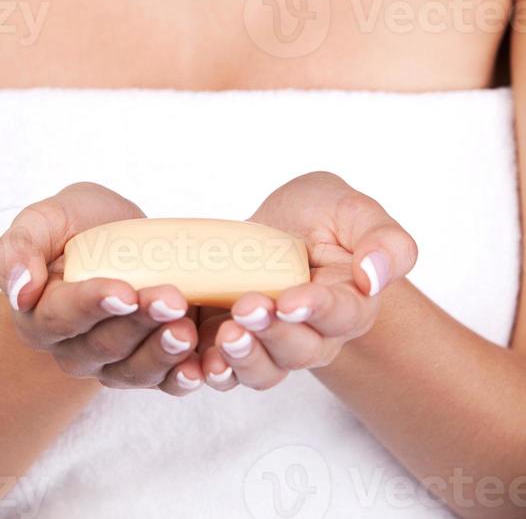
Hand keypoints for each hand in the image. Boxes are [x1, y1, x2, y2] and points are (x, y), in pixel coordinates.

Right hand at [0, 182, 202, 395]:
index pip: (61, 316)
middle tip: (171, 299)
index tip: (124, 291)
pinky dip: (183, 378)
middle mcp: (73, 348)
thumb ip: (19, 248)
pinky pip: (163, 383)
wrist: (116, 236)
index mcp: (41, 314)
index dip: (93, 305)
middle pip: (104, 345)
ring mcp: (112, 363)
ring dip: (163, 352)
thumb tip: (20, 290)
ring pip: (134, 370)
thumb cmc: (76, 225)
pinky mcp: (148, 366)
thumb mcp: (44, 219)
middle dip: (139, 324)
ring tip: (187, 329)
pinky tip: (201, 368)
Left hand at [199, 171, 417, 390]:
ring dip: (244, 359)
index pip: (342, 315)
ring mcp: (275, 344)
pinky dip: (213, 371)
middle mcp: (316, 334)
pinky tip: (197, 362)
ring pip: (266, 370)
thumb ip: (383, 239)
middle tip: (248, 307)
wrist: (280, 226)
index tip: (290, 300)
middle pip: (301, 350)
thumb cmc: (322, 215)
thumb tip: (375, 276)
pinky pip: (229, 372)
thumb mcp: (353, 209)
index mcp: (351, 303)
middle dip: (273, 333)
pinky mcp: (239, 344)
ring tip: (225, 336)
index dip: (316, 310)